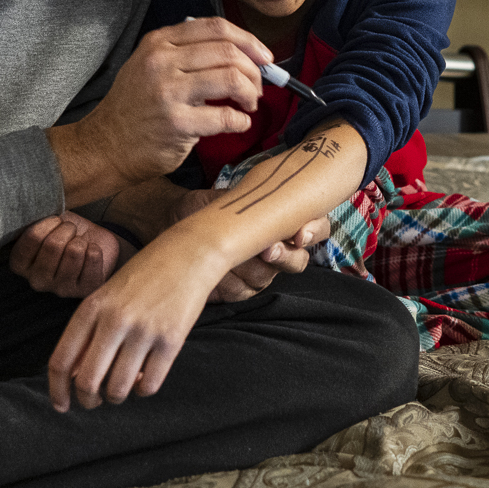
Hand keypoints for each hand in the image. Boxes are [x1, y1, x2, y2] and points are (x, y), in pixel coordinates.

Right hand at [10, 211, 132, 296]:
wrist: (92, 243)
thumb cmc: (65, 233)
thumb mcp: (45, 223)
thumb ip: (33, 219)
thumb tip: (32, 209)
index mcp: (20, 264)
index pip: (32, 237)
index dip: (49, 222)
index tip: (56, 221)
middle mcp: (37, 281)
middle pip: (53, 245)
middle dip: (67, 229)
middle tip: (70, 230)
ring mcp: (60, 289)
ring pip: (74, 251)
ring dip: (80, 240)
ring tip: (79, 242)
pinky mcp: (85, 290)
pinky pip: (92, 258)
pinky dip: (94, 249)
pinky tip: (90, 252)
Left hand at [46, 236, 230, 410]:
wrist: (188, 254)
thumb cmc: (143, 277)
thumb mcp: (107, 296)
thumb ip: (89, 331)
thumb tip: (77, 378)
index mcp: (91, 308)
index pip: (61, 361)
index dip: (56, 390)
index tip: (61, 405)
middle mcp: (114, 320)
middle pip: (87, 382)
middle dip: (87, 401)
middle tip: (93, 402)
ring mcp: (144, 331)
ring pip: (118, 389)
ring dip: (116, 397)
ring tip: (121, 388)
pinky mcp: (171, 340)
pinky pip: (149, 385)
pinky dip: (143, 390)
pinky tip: (144, 379)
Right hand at [55, 18, 273, 202]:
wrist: (105, 146)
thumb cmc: (135, 108)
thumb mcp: (150, 65)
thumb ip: (187, 53)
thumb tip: (241, 53)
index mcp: (159, 43)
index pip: (216, 27)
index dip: (249, 40)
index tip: (264, 57)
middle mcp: (162, 62)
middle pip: (228, 52)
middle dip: (254, 70)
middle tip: (257, 87)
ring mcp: (168, 92)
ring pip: (231, 79)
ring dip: (250, 93)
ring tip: (248, 104)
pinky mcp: (177, 124)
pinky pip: (225, 116)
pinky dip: (240, 121)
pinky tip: (238, 124)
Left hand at [174, 188, 330, 302]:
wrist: (171, 221)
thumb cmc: (205, 206)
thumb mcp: (229, 196)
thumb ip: (255, 202)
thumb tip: (270, 205)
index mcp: (284, 224)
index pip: (317, 228)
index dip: (314, 231)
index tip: (299, 234)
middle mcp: (279, 250)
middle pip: (298, 261)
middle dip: (284, 256)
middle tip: (268, 249)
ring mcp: (260, 273)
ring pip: (266, 277)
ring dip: (245, 265)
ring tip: (227, 252)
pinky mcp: (239, 290)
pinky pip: (241, 291)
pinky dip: (225, 279)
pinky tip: (213, 268)